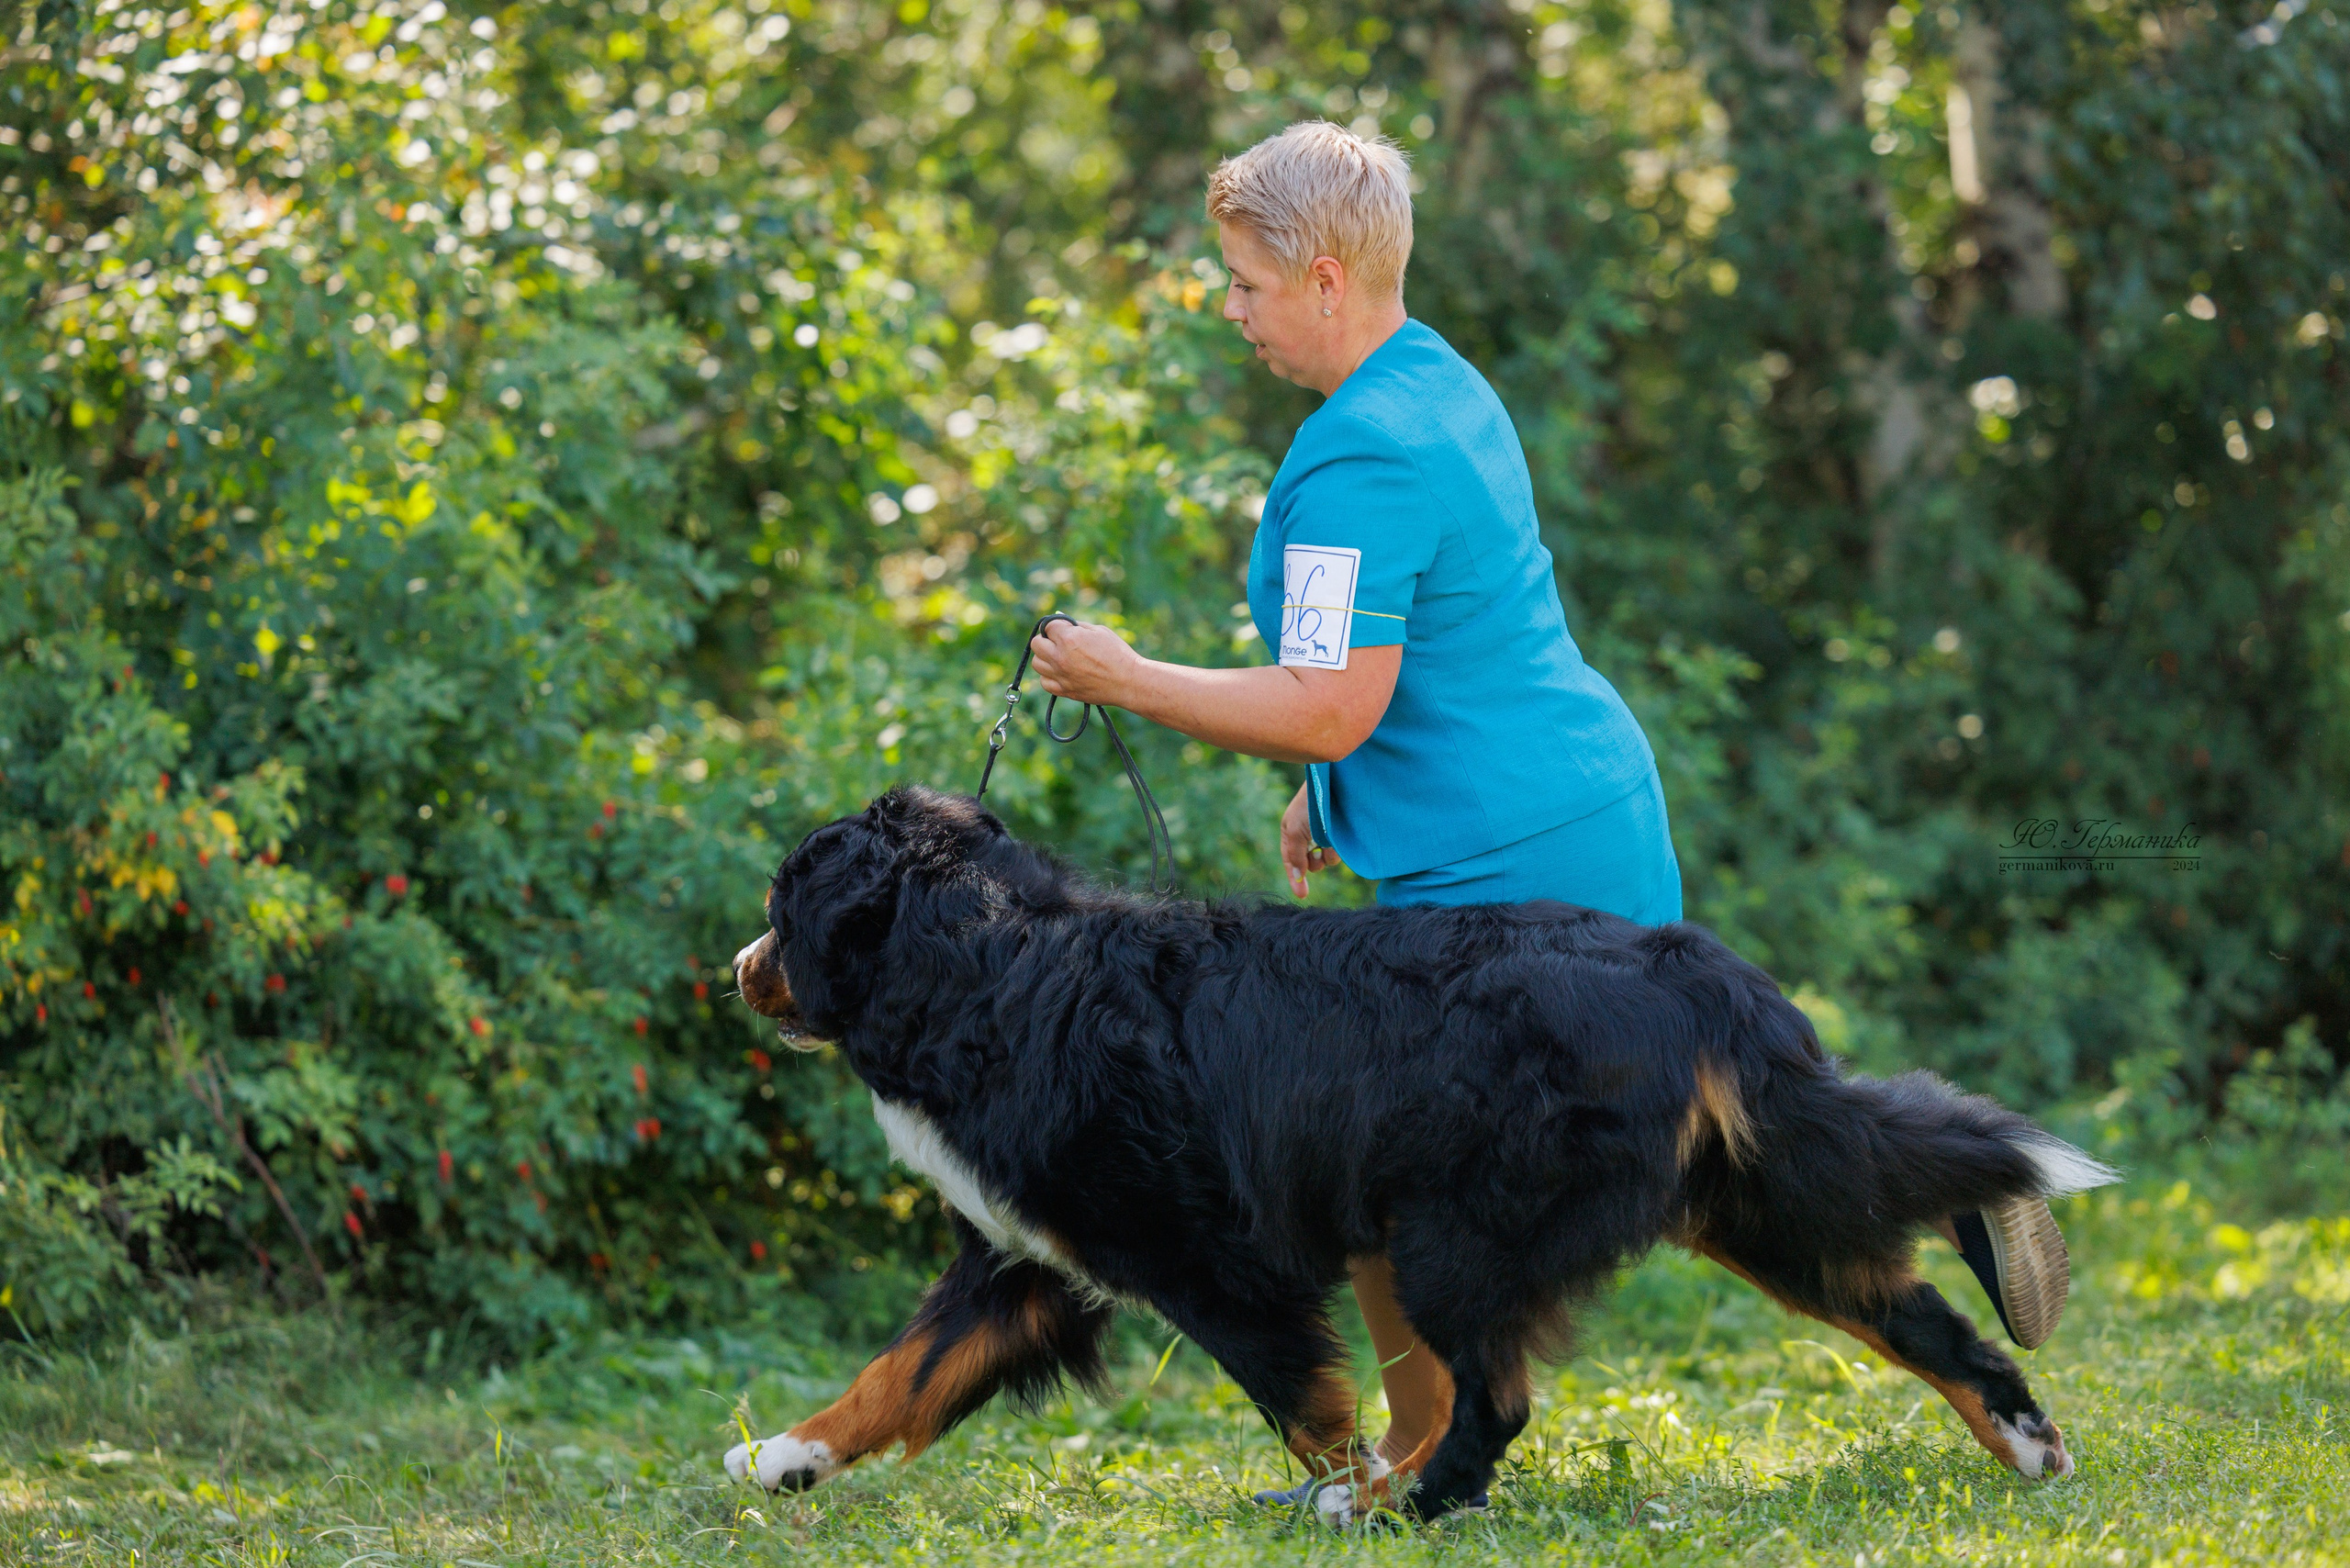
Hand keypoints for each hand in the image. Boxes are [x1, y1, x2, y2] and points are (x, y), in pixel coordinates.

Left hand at [1028, 619, 1143, 707]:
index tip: (1065, 629)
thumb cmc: (1118, 653)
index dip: (1057, 625)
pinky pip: (1045, 682)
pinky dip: (1049, 676)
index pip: (1048, 626)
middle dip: (1046, 639)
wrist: (1129, 682)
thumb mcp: (1099, 631)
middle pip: (1036, 644)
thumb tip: (1060, 621)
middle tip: (1058, 642)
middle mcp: (1060, 657)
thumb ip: (1077, 625)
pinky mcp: (1064, 691)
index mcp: (1069, 639)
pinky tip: (1061, 672)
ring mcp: (1061, 676)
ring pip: (1037, 663)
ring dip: (1045, 658)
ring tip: (1060, 657)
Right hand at [1280, 781, 1343, 898]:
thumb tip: (1297, 877)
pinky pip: (1337, 852)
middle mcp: (1306, 836)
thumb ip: (1295, 856)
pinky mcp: (1338, 834)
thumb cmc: (1309, 805)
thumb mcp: (1295, 831)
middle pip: (1309, 864)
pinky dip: (1336, 850)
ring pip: (1325, 860)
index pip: (1290, 861)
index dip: (1295, 879)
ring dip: (1326, 856)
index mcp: (1290, 833)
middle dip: (1313, 863)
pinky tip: (1337, 838)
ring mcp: (1323, 835)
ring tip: (1328, 841)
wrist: (1333, 784)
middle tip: (1316, 854)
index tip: (1302, 895)